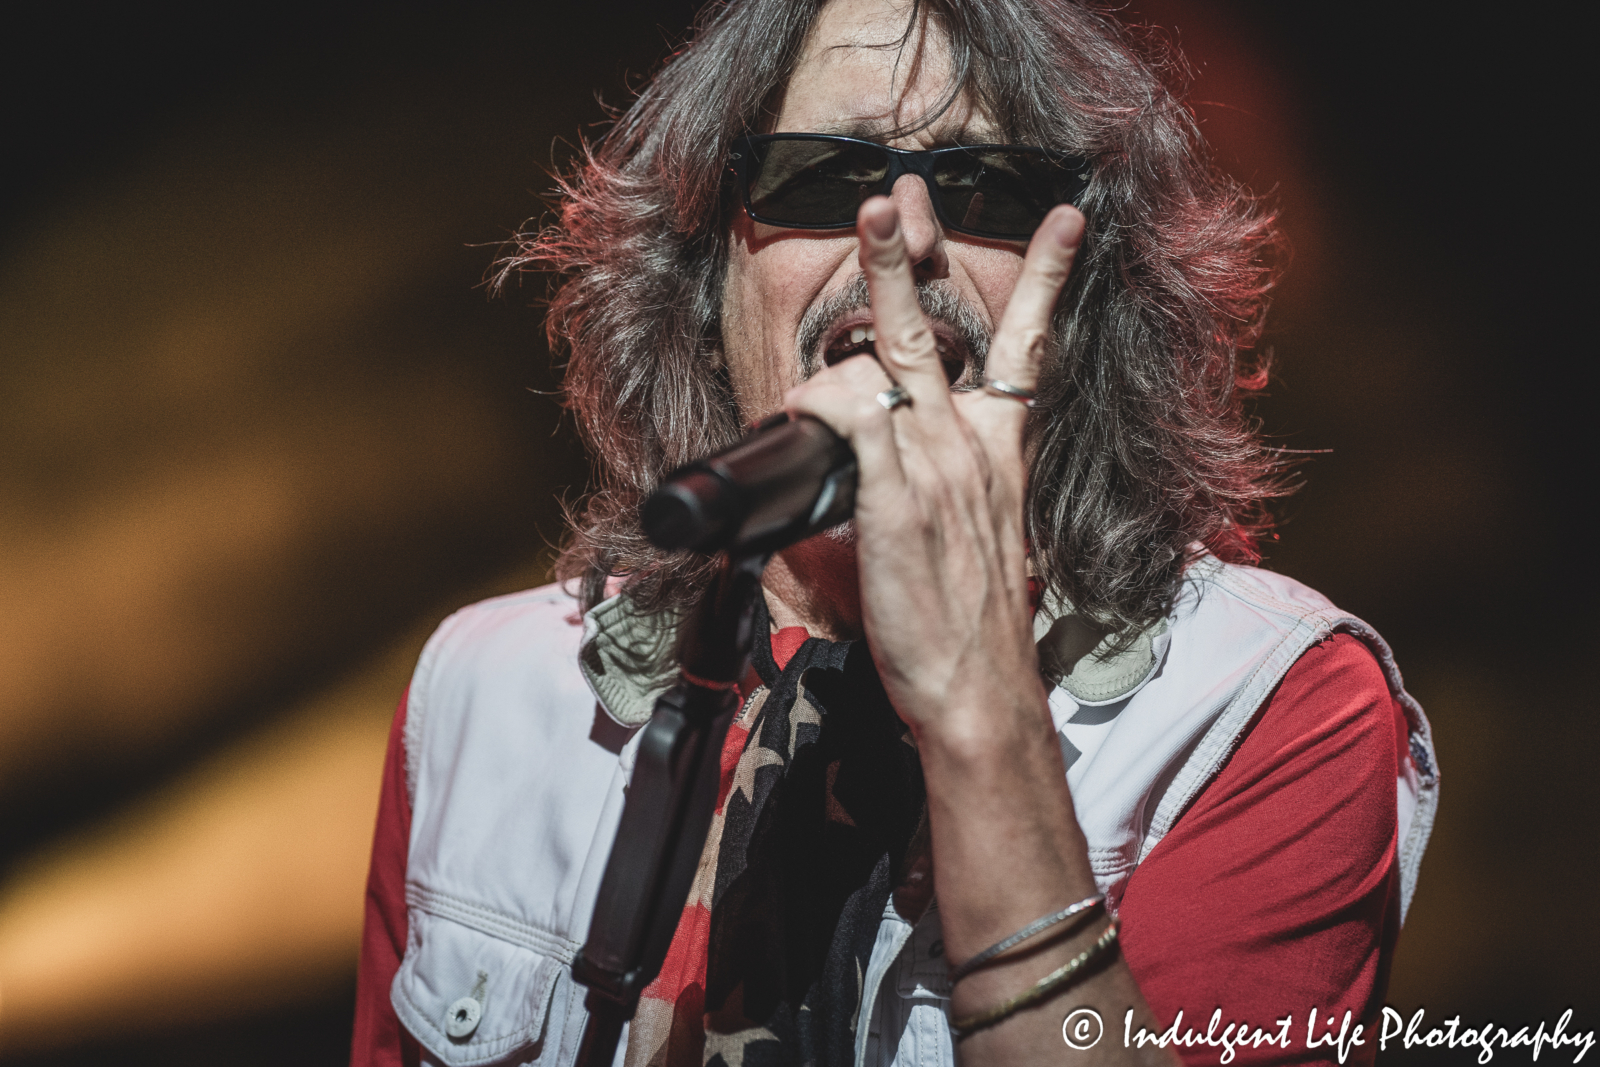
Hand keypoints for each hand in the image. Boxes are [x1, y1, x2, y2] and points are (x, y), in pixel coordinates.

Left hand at [783, 196, 1084, 740]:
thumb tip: (884, 467)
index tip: (1063, 223)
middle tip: (894, 196)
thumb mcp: (974, 542)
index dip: (1046, 282)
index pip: (1029, 352)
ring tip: (868, 227)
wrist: (979, 693)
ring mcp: (937, 470)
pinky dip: (827, 399)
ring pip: (896, 360)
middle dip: (912, 258)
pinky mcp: (898, 501)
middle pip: (946, 333)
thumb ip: (940, 489)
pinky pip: (859, 421)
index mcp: (1002, 456)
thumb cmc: (969, 627)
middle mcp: (974, 450)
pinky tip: (805, 399)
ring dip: (872, 293)